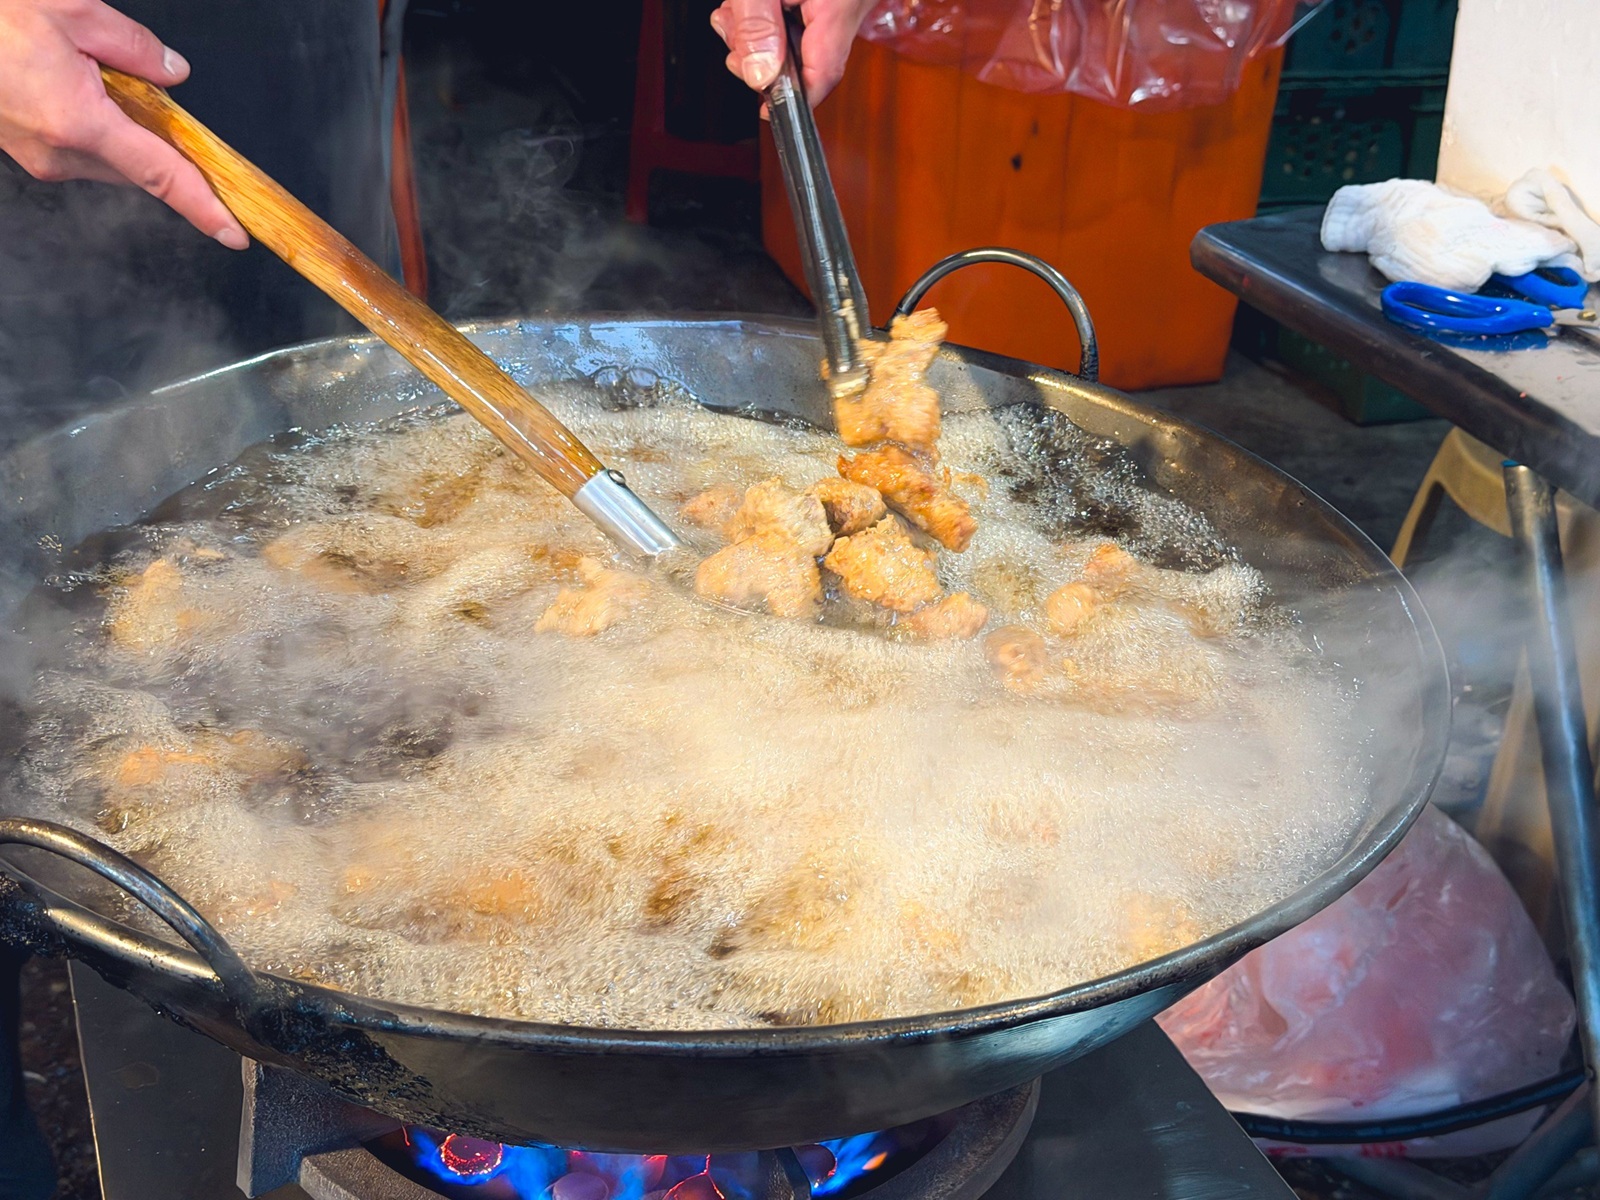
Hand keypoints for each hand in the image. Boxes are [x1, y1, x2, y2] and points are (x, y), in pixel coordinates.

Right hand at [0, 0, 246, 247]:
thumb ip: (134, 47)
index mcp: (77, 122)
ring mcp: (38, 157)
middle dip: (157, 139)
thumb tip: (172, 73)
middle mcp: (58, 152)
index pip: (162, 175)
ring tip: (85, 73)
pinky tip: (67, 83)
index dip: (204, 207)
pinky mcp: (24, 152)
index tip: (234, 232)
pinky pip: (80, 150)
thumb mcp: (74, 12)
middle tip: (141, 90)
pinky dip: (93, 125)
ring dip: (120, 127)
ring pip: (110, 159)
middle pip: (139, 166)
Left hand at [710, 0, 876, 105]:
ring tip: (739, 8)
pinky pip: (806, 15)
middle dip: (763, 54)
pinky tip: (753, 3)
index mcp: (842, 3)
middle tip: (734, 35)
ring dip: (763, 31)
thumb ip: (757, 24)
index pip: (825, 73)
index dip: (794, 100)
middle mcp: (854, 3)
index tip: (768, 111)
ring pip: (803, 36)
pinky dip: (775, 14)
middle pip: (810, 57)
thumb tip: (760, 77)